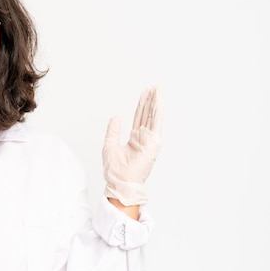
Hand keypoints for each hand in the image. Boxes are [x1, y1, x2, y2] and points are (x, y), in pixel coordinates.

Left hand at [102, 86, 162, 205]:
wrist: (119, 182)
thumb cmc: (114, 170)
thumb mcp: (110, 144)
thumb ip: (113, 130)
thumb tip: (115, 117)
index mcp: (135, 139)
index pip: (139, 118)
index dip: (142, 105)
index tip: (145, 93)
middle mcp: (144, 139)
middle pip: (148, 115)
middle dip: (150, 101)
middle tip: (154, 87)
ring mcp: (149, 141)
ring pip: (153, 118)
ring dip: (156, 103)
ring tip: (158, 90)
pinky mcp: (153, 144)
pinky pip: (156, 124)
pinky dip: (158, 112)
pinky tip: (160, 102)